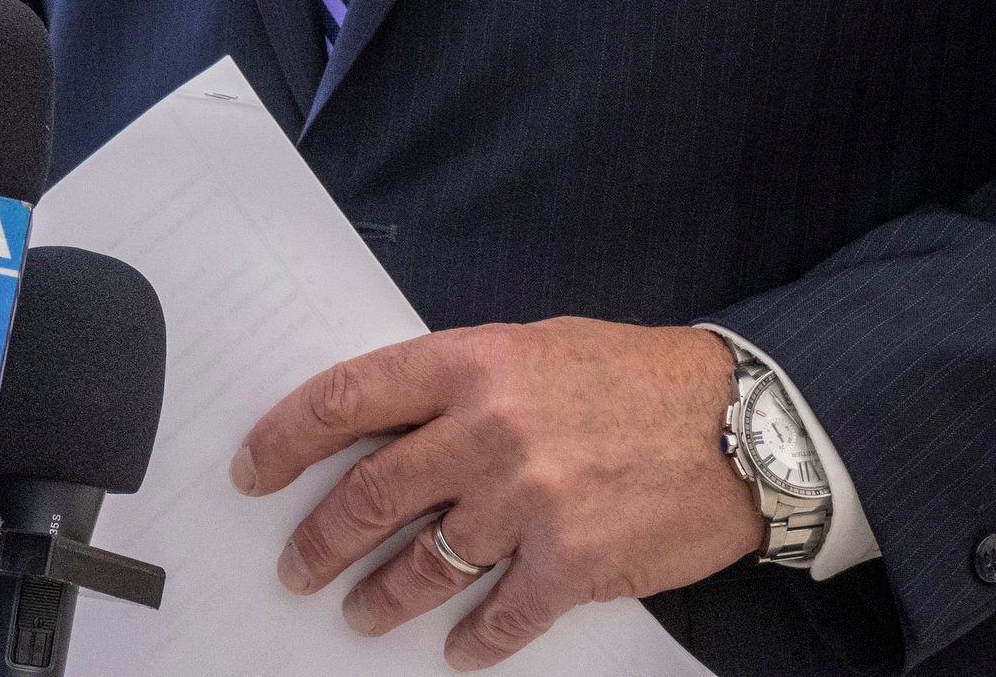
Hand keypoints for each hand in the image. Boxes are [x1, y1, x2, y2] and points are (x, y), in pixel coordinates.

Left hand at [231, 319, 758, 667]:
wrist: (741, 424)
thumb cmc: (635, 377)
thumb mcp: (532, 350)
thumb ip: (459, 386)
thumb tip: (385, 429)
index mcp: (470, 365)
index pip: (345, 400)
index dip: (284, 440)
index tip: (253, 470)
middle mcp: (488, 431)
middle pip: (370, 494)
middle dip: (320, 539)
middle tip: (297, 565)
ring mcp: (529, 502)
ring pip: (424, 564)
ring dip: (381, 596)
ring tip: (359, 613)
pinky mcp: (572, 564)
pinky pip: (500, 616)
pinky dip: (473, 640)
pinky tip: (456, 650)